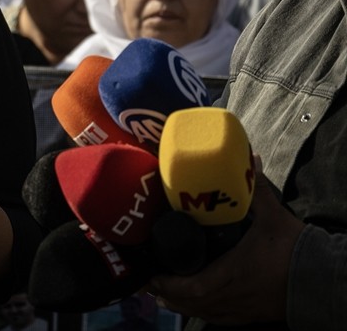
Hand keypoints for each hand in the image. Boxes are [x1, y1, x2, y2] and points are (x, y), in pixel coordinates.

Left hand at [149, 170, 304, 324]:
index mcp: (233, 272)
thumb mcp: (273, 216)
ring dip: (183, 306)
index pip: (193, 287)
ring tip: (164, 295)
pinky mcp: (253, 315)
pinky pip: (221, 319)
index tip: (153, 274)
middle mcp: (234, 294)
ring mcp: (243, 308)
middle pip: (193, 303)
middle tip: (150, 282)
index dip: (169, 285)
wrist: (325, 278)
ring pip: (205, 313)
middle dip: (168, 295)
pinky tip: (194, 307)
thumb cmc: (295, 248)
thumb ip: (256, 191)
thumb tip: (249, 160)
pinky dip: (203, 313)